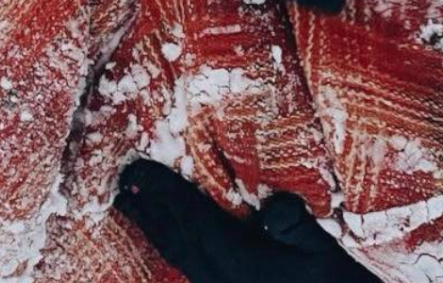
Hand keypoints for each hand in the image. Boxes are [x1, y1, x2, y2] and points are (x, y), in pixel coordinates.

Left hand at [114, 161, 378, 282]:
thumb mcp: (321, 250)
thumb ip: (293, 223)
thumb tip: (272, 209)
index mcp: (235, 256)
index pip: (188, 215)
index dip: (158, 190)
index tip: (133, 169)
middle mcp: (218, 276)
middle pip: (173, 234)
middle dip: (146, 207)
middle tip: (121, 182)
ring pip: (178, 254)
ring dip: (155, 226)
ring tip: (133, 204)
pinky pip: (190, 268)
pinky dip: (174, 247)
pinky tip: (174, 242)